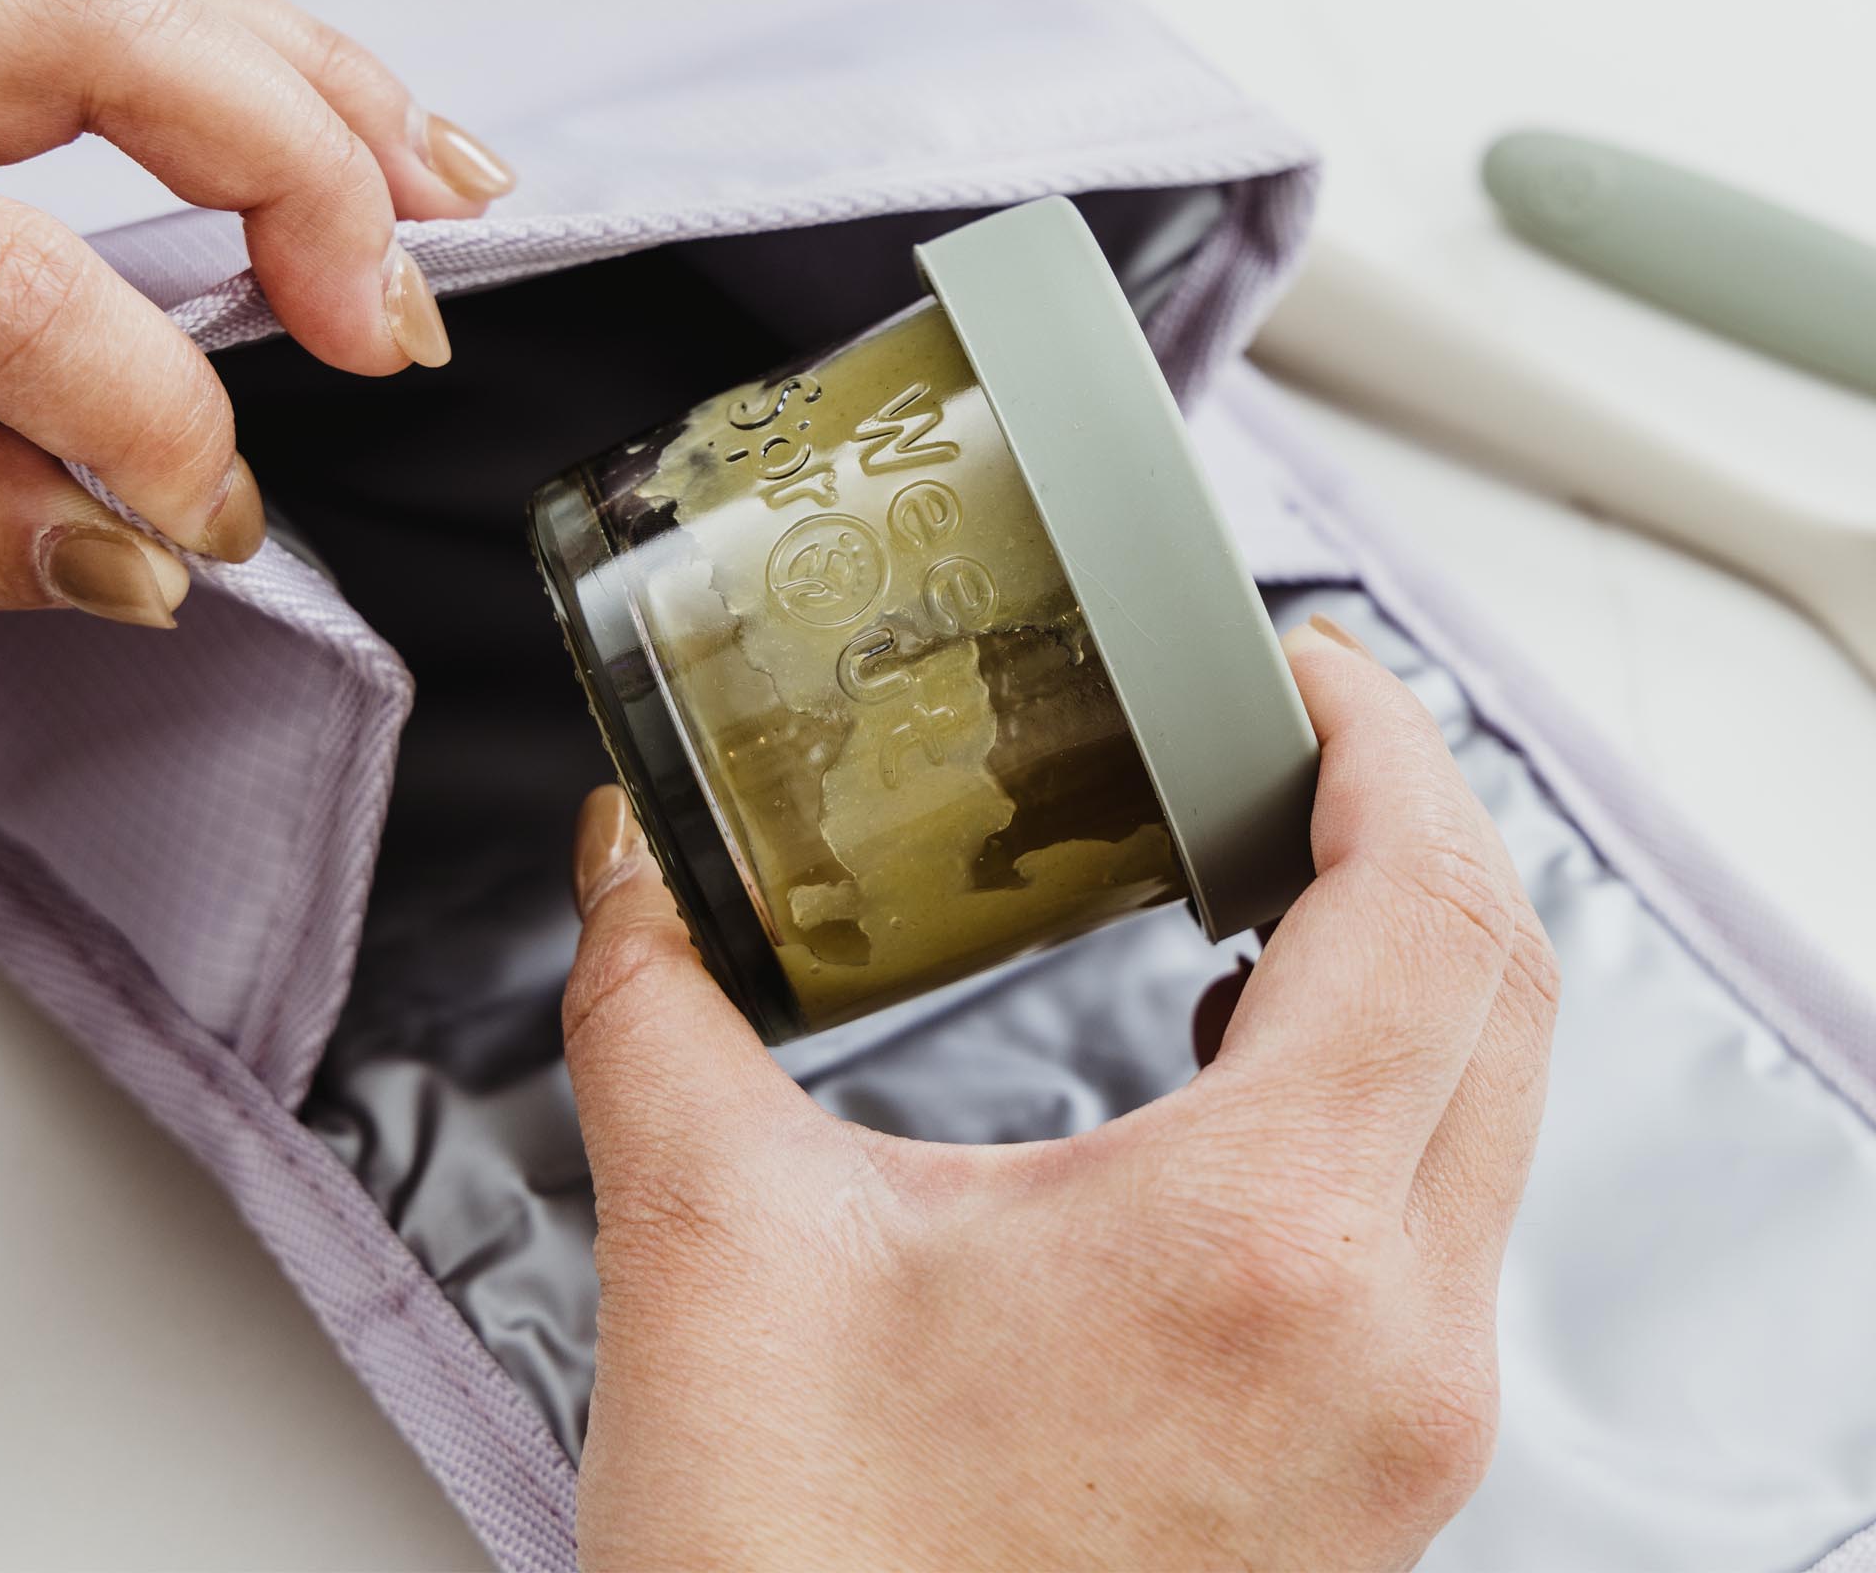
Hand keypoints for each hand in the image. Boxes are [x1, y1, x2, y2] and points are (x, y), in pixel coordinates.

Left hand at [0, 0, 512, 628]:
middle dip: (305, 162)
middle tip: (409, 308)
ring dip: (305, 83)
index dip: (153, 415)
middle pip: (100, 26)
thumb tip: (137, 554)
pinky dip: (226, 57)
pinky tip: (322, 125)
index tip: (210, 520)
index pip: (10, 285)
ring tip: (439, 189)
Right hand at [563, 615, 1557, 1572]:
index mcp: (1260, 1243)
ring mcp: (1405, 1418)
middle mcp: (1389, 1337)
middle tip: (1292, 725)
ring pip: (1495, 1099)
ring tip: (1279, 851)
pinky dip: (1393, 1073)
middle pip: (1500, 984)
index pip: (1427, 911)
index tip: (1304, 665)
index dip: (1384, 743)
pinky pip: (1449, 1205)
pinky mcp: (1374, 1467)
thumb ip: (660, 1009)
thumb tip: (631, 864)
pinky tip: (1255, 1044)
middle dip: (1414, 813)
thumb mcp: (715, 1251)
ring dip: (1416, 942)